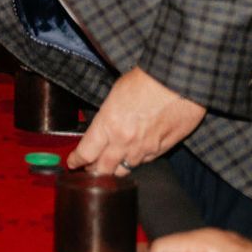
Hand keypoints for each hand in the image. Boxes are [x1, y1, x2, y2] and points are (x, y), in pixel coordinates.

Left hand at [67, 67, 206, 175]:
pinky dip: (136, 162)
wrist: (178, 81)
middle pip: (103, 169)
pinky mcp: (163, 149)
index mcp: (108, 125)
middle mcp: (125, 142)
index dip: (77, 160)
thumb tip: (103, 128)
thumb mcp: (114, 95)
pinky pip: (145, 162)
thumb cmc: (145, 80)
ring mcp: (145, 148)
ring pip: (125, 169)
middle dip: (93, 171)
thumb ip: (107, 118)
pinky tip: (132, 159)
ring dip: (115, 169)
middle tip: (88, 170)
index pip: (86, 153)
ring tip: (109, 167)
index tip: (72, 162)